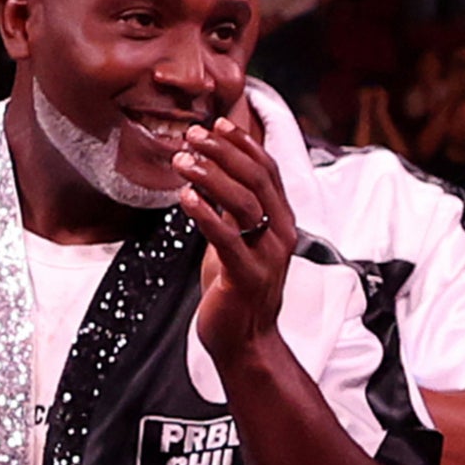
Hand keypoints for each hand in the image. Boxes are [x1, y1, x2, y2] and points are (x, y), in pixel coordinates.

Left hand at [178, 115, 294, 365]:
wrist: (246, 342)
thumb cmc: (236, 289)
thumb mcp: (236, 241)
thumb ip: (231, 212)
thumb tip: (210, 176)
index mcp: (282, 220)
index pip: (267, 170)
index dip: (243, 144)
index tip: (217, 123)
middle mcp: (282, 232)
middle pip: (257, 178)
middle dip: (224, 152)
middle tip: (193, 135)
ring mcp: (268, 254)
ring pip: (244, 202)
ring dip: (212, 176)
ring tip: (182, 160)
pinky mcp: (247, 275)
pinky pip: (228, 238)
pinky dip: (206, 214)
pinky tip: (185, 197)